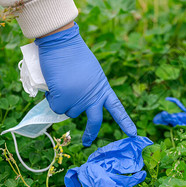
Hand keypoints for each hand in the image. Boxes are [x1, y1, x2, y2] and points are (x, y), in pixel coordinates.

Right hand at [35, 22, 136, 145]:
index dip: (124, 121)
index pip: (117, 108)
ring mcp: (78, 99)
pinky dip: (52, 98)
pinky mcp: (63, 99)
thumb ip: (88, 87)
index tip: (133, 133)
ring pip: (68, 112)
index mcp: (103, 88)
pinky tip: (53, 84)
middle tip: (88, 142)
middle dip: (91, 133)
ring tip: (61, 83)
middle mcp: (93, 97)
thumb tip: (74, 100)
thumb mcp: (90, 73)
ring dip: (63, 102)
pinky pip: (56, 107)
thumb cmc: (74, 53)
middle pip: (95, 121)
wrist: (62, 43)